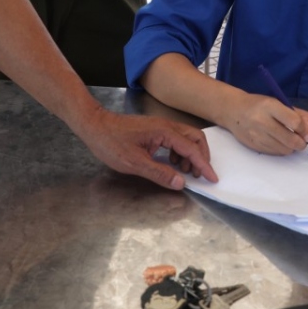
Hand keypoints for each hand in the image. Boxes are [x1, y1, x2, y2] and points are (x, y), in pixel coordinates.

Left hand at [76, 108, 216, 190]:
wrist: (94, 125)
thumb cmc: (111, 143)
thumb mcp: (134, 163)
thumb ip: (159, 173)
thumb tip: (181, 183)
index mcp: (164, 132)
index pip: (192, 149)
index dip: (204, 165)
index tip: (213, 179)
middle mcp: (166, 126)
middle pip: (195, 138)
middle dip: (201, 157)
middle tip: (200, 175)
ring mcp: (161, 126)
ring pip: (186, 138)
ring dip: (191, 155)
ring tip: (185, 172)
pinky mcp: (155, 130)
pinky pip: (176, 139)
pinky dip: (180, 152)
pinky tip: (172, 163)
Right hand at [216, 92, 307, 155]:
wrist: (233, 110)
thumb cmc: (260, 105)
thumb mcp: (279, 103)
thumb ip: (299, 115)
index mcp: (270, 106)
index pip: (294, 122)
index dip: (305, 130)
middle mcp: (262, 121)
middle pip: (291, 140)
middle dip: (302, 143)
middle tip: (303, 140)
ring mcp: (257, 135)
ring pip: (284, 149)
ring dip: (292, 147)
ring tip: (290, 140)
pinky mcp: (254, 146)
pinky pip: (275, 153)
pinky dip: (282, 149)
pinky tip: (279, 142)